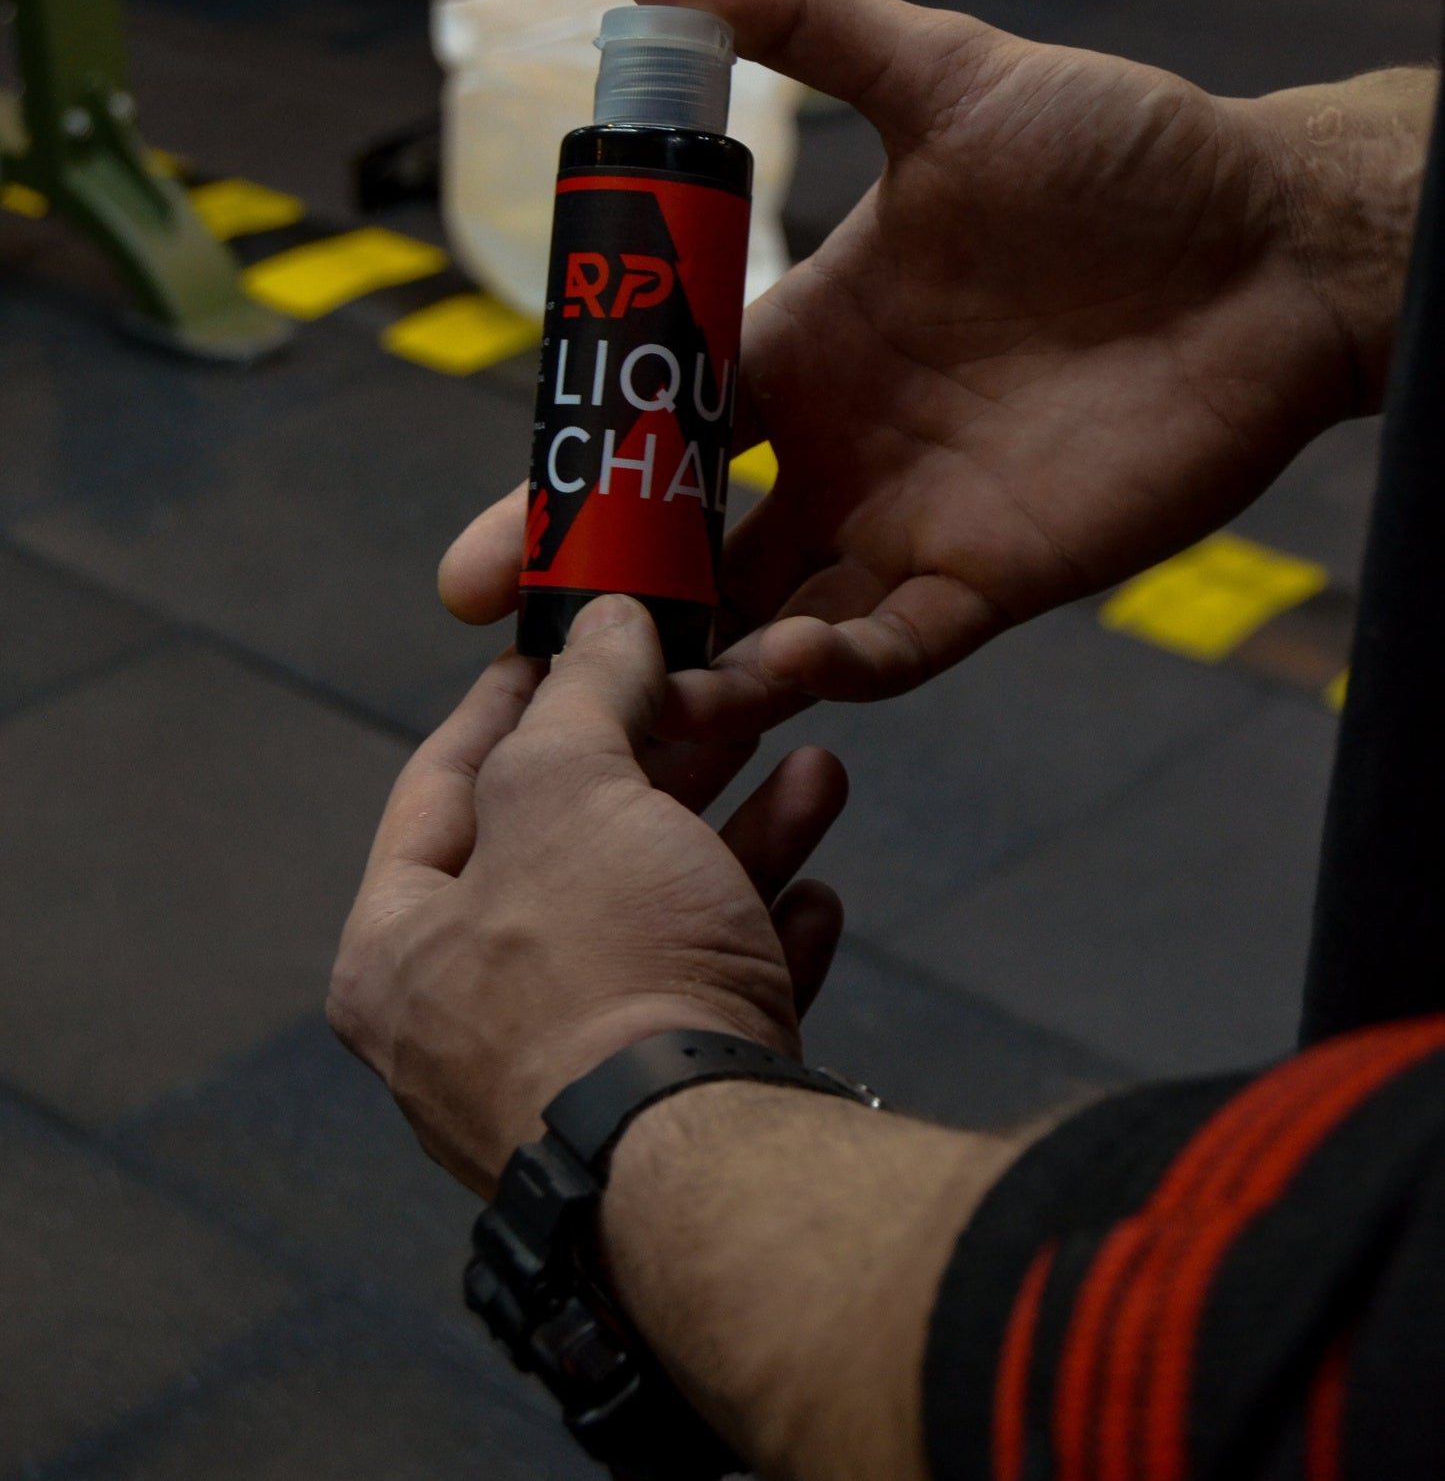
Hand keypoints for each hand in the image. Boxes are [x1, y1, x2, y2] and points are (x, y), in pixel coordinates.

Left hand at [327, 594, 846, 1193]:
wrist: (709, 1171)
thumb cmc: (602, 974)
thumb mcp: (571, 792)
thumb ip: (581, 697)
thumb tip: (601, 623)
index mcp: (399, 952)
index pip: (442, 787)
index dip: (510, 699)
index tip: (565, 641)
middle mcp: (471, 1024)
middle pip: (569, 850)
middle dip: (660, 762)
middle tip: (716, 693)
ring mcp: (573, 1077)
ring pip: (658, 920)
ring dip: (739, 838)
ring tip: (815, 769)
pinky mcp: (667, 1118)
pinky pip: (714, 1002)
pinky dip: (763, 940)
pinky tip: (817, 897)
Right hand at [442, 0, 1410, 734]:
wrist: (1268, 240)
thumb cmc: (1116, 154)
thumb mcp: (944, 74)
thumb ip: (803, 24)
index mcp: (803, 347)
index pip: (656, 428)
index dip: (572, 483)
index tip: (486, 548)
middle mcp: (838, 448)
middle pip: (690, 547)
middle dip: (605, 597)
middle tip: (514, 638)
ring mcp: (908, 523)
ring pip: (774, 620)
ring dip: (705, 658)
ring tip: (633, 691)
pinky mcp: (992, 580)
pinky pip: (893, 647)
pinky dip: (835, 667)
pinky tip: (785, 663)